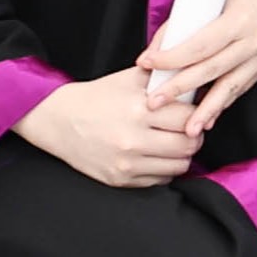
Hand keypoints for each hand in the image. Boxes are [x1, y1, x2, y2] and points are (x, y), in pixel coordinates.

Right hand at [18, 68, 198, 189]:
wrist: (59, 121)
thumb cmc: (97, 97)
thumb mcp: (128, 79)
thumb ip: (161, 78)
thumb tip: (191, 76)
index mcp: (138, 110)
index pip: (187, 117)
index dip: (196, 113)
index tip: (193, 112)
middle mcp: (133, 139)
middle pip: (187, 145)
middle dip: (193, 136)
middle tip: (189, 130)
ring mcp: (126, 163)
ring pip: (178, 166)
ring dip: (181, 155)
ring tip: (174, 143)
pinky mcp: (120, 180)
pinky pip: (160, 180)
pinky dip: (164, 170)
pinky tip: (157, 156)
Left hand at [136, 0, 256, 131]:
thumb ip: (182, 24)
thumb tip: (152, 54)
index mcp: (241, 17)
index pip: (201, 44)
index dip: (172, 57)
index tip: (147, 64)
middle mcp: (256, 39)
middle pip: (213, 70)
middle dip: (181, 88)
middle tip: (154, 102)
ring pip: (230, 87)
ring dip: (206, 110)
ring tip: (187, 129)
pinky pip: (239, 88)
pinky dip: (221, 102)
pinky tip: (206, 117)